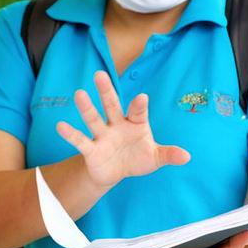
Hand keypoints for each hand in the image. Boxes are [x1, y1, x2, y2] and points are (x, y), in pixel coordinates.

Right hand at [56, 71, 190, 187]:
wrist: (115, 173)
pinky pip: (80, 141)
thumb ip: (168, 154)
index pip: (137, 111)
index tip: (142, 98)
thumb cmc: (136, 158)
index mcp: (134, 123)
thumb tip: (187, 156)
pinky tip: (60, 126)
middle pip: (111, 106)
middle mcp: (116, 125)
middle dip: (106, 91)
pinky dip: (71, 134)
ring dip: (87, 108)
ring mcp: (102, 136)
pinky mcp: (91, 150)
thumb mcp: (154, 158)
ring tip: (79, 93)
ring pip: (93, 119)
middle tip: (100, 74)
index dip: (139, 105)